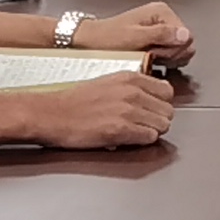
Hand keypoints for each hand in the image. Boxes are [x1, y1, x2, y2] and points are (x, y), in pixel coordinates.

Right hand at [11, 68, 176, 150]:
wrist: (51, 114)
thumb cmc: (74, 102)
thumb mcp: (108, 83)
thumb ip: (131, 88)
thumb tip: (149, 99)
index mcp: (130, 77)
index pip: (167, 91)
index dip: (161, 104)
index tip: (152, 110)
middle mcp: (132, 91)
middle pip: (168, 110)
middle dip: (158, 120)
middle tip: (143, 125)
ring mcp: (128, 110)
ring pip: (162, 125)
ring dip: (152, 132)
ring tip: (135, 133)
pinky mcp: (121, 129)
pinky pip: (150, 138)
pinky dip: (142, 141)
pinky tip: (128, 139)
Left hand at [90, 0, 192, 57]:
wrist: (90, 41)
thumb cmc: (108, 38)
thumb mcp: (135, 37)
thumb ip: (161, 35)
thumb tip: (185, 35)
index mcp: (162, 11)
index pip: (187, 36)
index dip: (173, 49)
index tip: (154, 51)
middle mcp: (165, 17)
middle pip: (184, 43)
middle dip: (169, 53)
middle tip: (149, 53)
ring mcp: (162, 28)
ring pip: (179, 50)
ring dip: (165, 57)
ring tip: (146, 54)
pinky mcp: (157, 38)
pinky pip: (170, 53)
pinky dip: (161, 58)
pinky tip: (148, 57)